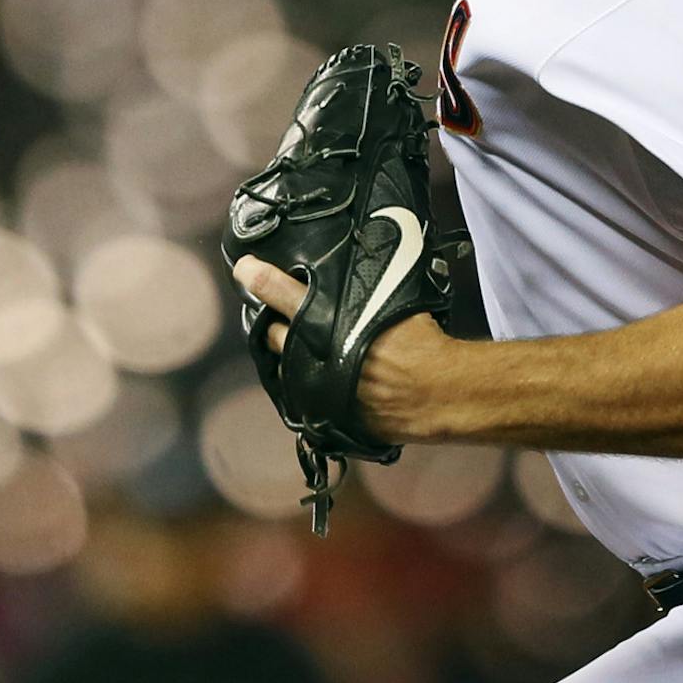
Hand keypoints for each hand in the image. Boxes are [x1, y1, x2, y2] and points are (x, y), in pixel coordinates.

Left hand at [232, 255, 448, 441]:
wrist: (437, 392)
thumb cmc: (422, 343)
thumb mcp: (393, 301)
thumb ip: (365, 288)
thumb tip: (354, 274)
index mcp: (330, 321)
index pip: (284, 294)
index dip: (261, 279)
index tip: (244, 269)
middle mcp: (316, 354)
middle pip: (277, 335)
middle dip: (275, 323)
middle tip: (282, 314)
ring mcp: (317, 386)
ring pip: (287, 368)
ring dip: (290, 357)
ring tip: (304, 349)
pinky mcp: (324, 413)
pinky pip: (305, 397)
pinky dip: (309, 386)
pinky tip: (322, 378)